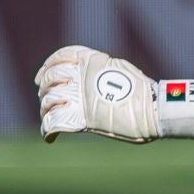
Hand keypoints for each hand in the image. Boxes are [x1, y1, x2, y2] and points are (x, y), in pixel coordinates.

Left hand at [35, 45, 159, 143]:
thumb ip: (100, 72)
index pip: (62, 55)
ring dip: (46, 110)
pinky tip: (50, 137)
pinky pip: (54, 123)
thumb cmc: (143, 93)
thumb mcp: (120, 70)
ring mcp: (81, 97)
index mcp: (93, 60)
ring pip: (49, 101)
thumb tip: (88, 79)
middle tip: (46, 98)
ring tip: (49, 117)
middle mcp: (83, 76)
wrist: (152, 111)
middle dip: (45, 89)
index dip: (48, 65)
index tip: (41, 76)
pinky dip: (48, 130)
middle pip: (51, 79)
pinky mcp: (81, 119)